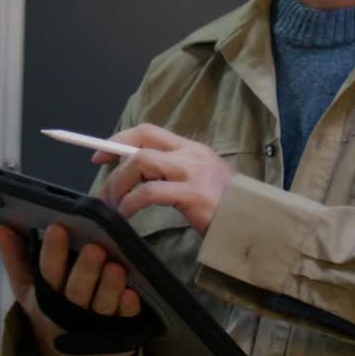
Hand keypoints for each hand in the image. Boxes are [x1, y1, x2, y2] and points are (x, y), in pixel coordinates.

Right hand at [0, 222, 141, 355]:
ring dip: (109, 287)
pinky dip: (128, 308)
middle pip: (76, 291)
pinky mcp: (119, 333)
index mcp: (46, 298)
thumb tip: (0, 228)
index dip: (53, 252)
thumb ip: (16, 260)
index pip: (48, 273)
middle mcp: (70, 312)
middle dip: (85, 270)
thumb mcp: (28, 293)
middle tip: (94, 248)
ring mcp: (95, 325)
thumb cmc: (51, 315)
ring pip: (102, 305)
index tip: (58, 228)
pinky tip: (132, 294)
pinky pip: (125, 320)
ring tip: (116, 267)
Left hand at [92, 123, 232, 235]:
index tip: (100, 155)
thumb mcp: (200, 182)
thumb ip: (174, 174)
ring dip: (119, 183)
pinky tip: (126, 214)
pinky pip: (150, 192)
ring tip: (112, 205)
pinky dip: (131, 202)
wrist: (254, 224)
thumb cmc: (225, 208)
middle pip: (141, 143)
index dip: (119, 139)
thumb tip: (138, 176)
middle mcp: (191, 155)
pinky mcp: (193, 195)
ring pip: (142, 162)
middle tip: (103, 191)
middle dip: (114, 163)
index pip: (148, 131)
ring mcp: (193, 173)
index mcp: (191, 149)